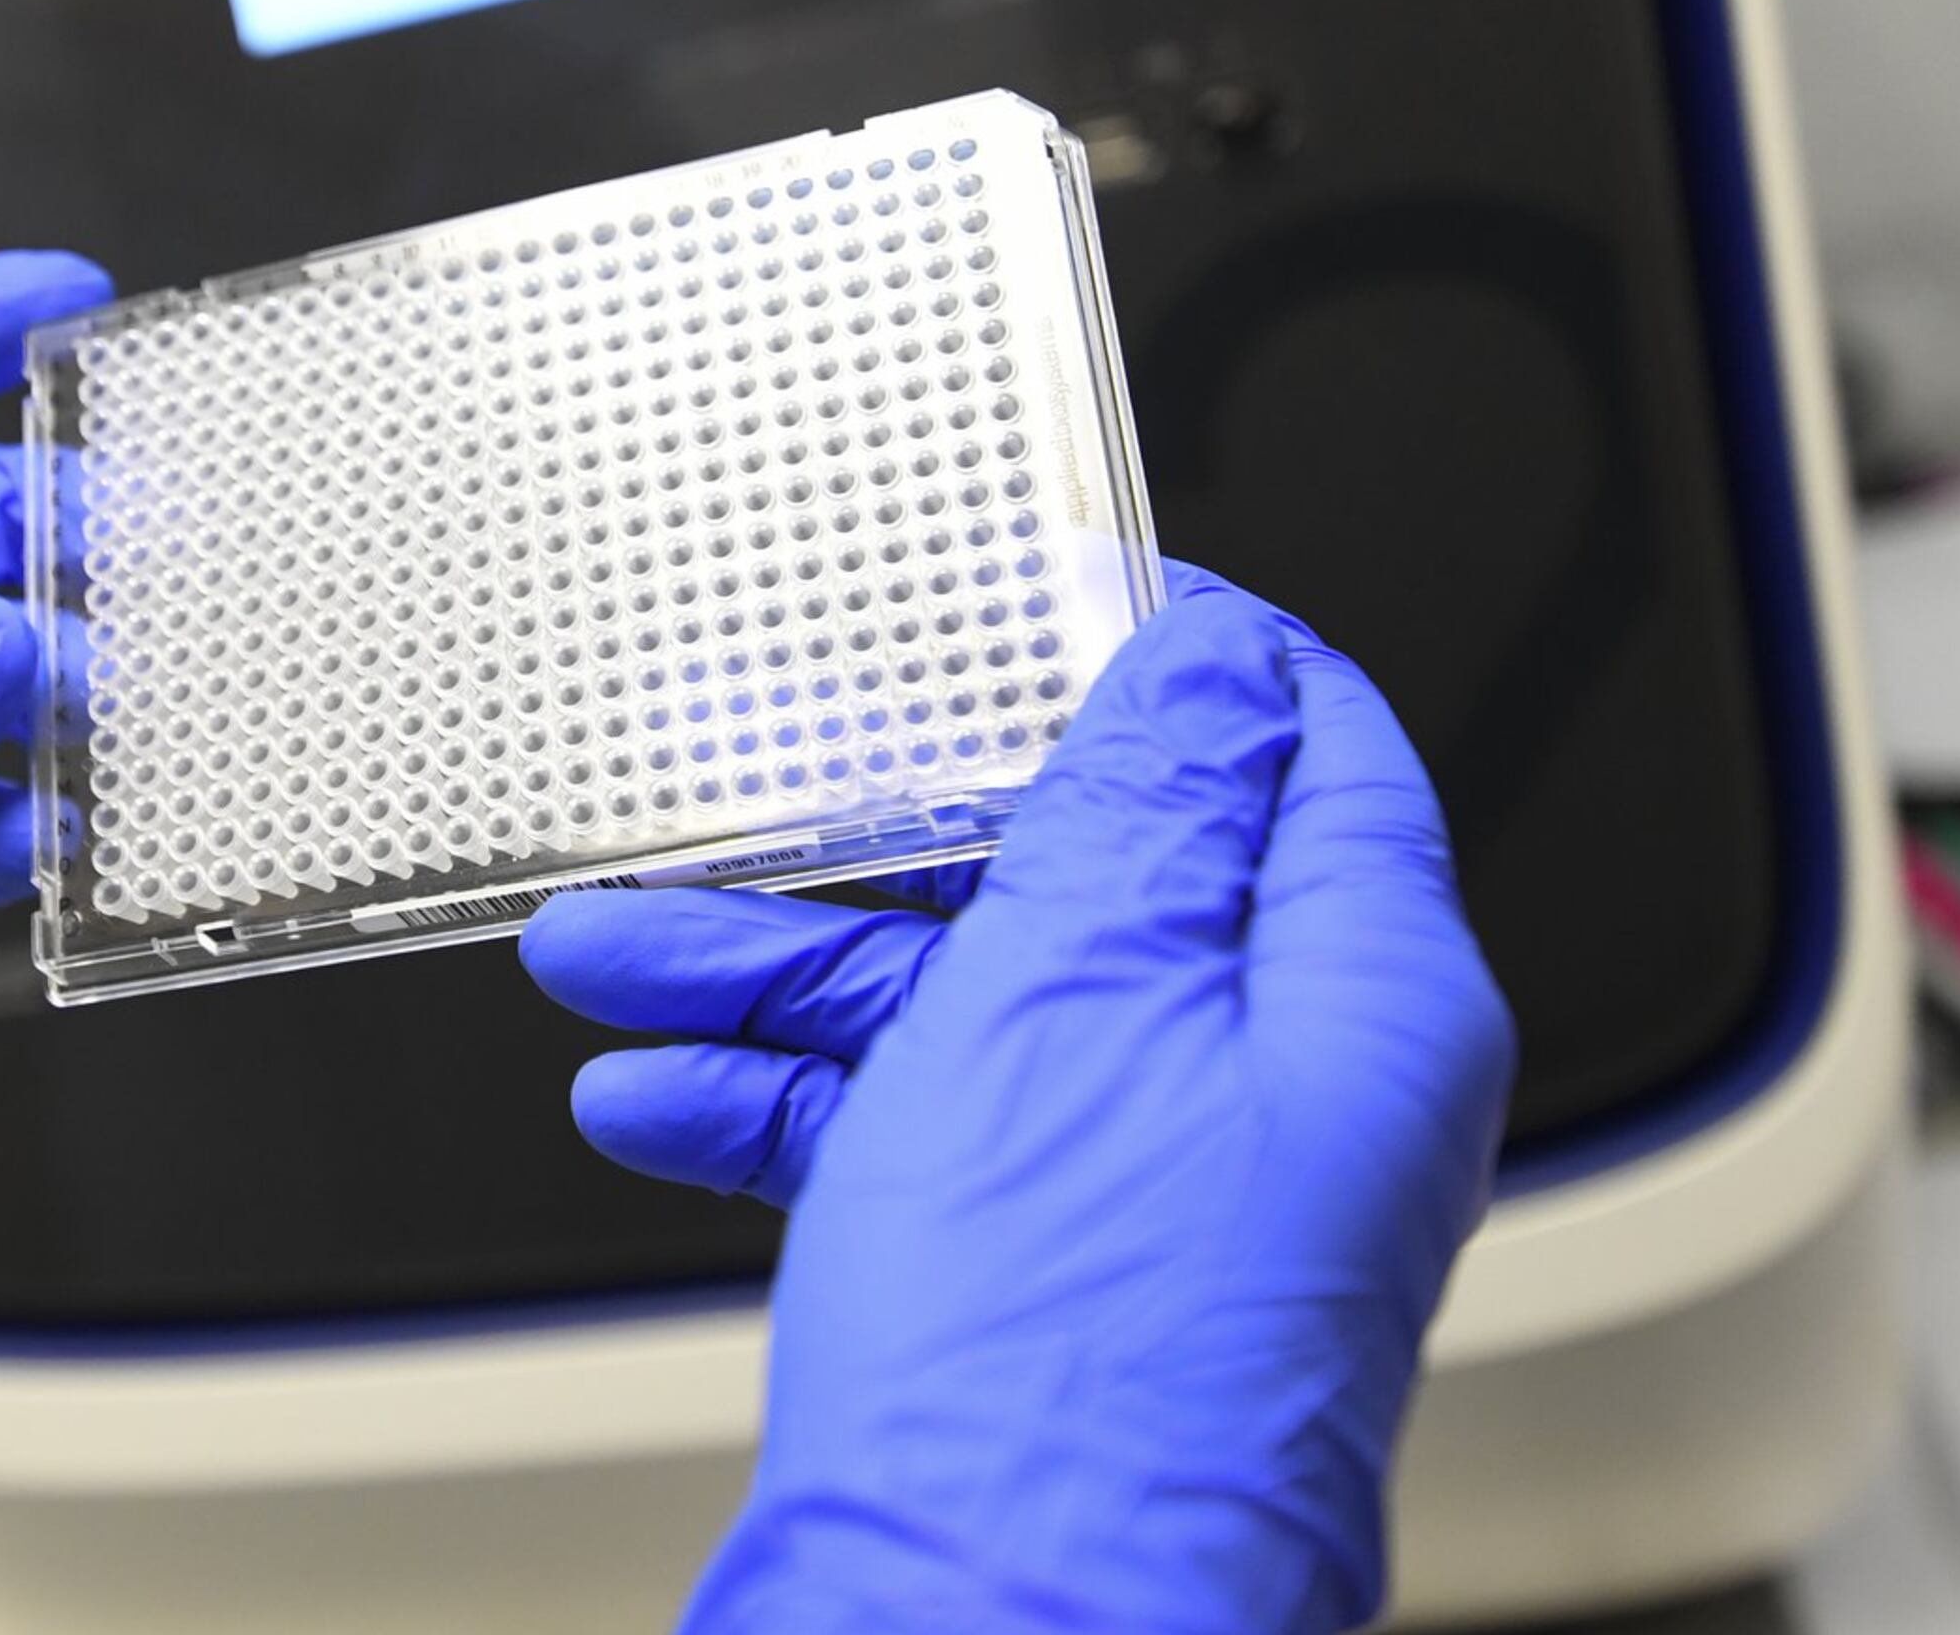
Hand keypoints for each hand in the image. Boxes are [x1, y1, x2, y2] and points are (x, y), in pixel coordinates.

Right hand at [522, 566, 1514, 1634]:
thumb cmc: (1065, 1373)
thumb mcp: (1084, 997)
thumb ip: (1149, 801)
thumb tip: (1214, 652)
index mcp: (1357, 1006)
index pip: (1302, 754)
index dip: (1166, 655)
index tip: (1030, 587)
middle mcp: (1277, 1103)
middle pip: (1084, 882)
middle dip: (877, 826)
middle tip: (742, 760)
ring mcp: (1155, 1206)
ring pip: (963, 1011)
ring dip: (772, 967)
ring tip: (602, 951)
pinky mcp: (1041, 1293)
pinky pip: (910, 1142)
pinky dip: (775, 1104)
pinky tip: (651, 1099)